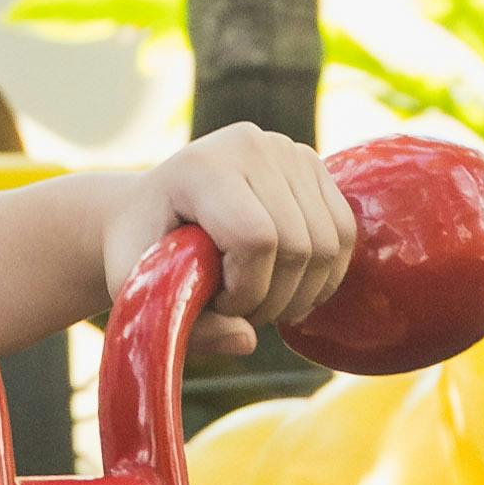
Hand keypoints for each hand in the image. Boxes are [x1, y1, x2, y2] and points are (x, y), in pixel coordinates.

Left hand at [125, 122, 351, 359]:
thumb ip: (185, 323)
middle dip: (272, 298)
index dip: (246, 290)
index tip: (217, 304)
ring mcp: (288, 150)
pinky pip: (344, 233)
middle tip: (239, 311)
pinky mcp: (314, 164)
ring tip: (261, 299)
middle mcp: (251, 144)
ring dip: (300, 292)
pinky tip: (289, 286)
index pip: (256, 239)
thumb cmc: (139, 251)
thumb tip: (245, 340)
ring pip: (329, 244)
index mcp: (202, 166)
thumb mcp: (140, 290)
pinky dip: (324, 275)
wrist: (150, 207)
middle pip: (298, 245)